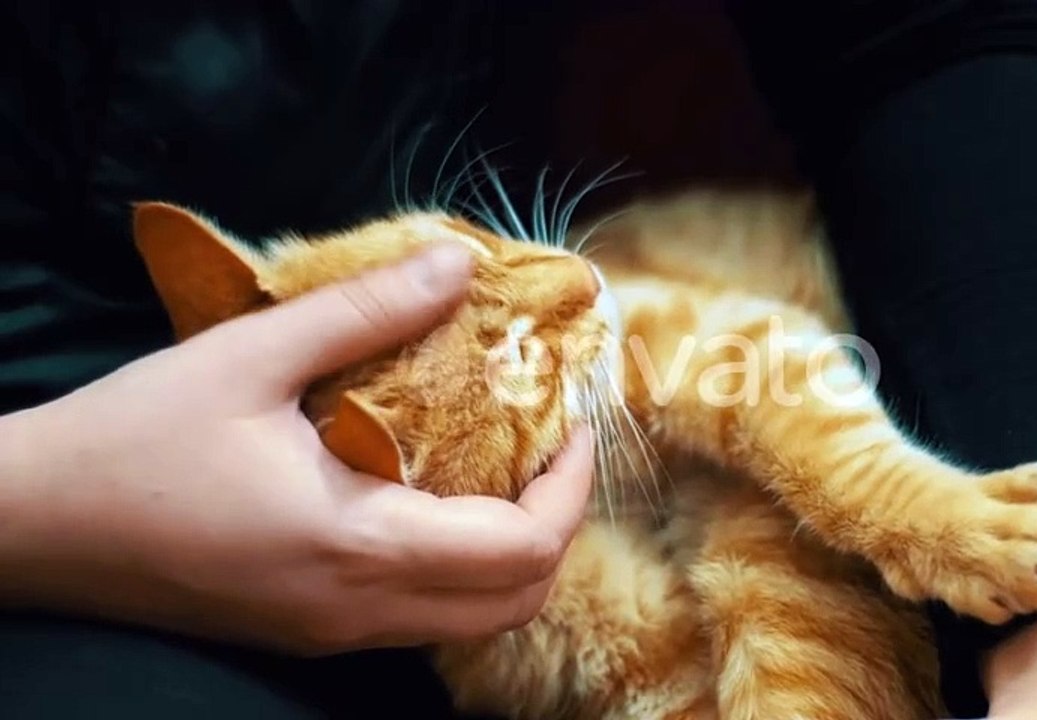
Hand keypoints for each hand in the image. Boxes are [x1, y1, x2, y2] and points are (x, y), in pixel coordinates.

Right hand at [0, 243, 594, 655]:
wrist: (31, 525)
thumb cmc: (132, 438)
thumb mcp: (249, 356)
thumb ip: (366, 311)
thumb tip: (458, 263)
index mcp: (358, 546)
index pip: (523, 548)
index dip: (572, 485)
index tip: (575, 420)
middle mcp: (358, 608)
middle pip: (516, 599)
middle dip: (557, 521)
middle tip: (550, 443)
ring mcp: (334, 632)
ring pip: (473, 617)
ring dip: (513, 548)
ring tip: (506, 464)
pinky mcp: (308, 630)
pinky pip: (422, 614)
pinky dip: (461, 564)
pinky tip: (438, 495)